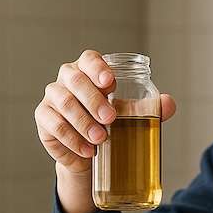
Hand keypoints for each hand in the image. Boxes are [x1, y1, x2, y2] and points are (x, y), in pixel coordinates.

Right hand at [34, 50, 175, 212]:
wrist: (90, 152)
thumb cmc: (112, 124)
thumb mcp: (133, 115)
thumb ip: (151, 108)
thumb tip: (168, 103)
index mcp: (90, 70)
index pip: (89, 59)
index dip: (98, 68)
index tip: (111, 82)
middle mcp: (68, 79)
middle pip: (75, 80)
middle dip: (94, 99)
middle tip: (111, 118)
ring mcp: (53, 97)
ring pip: (64, 102)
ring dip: (83, 121)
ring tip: (101, 139)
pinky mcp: (44, 118)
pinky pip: (54, 124)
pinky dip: (71, 138)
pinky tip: (87, 150)